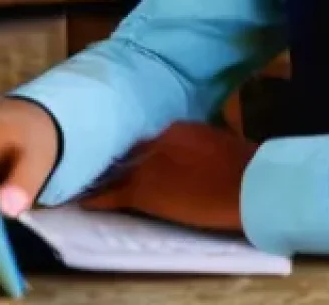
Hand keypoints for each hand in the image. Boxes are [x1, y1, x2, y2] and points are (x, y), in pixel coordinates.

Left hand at [81, 122, 257, 231]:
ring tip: (86, 178)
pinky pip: (111, 196)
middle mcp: (156, 140)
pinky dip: (96, 199)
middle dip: (118, 158)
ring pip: (116, 170)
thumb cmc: (242, 163)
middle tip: (103, 163)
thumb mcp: (220, 141)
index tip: (133, 152)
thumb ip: (200, 141)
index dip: (141, 147)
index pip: (149, 137)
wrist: (246, 183)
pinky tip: (83, 202)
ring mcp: (146, 166)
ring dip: (104, 175)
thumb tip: (197, 148)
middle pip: (129, 150)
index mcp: (177, 127)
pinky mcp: (142, 192)